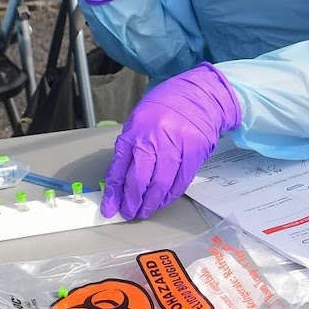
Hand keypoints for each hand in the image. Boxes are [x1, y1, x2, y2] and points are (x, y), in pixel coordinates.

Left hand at [101, 63, 241, 219]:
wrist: (199, 96)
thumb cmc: (166, 107)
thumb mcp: (138, 121)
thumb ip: (130, 148)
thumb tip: (120, 179)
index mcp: (136, 130)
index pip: (120, 167)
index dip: (113, 192)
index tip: (109, 207)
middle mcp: (154, 138)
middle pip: (139, 179)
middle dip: (132, 201)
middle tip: (128, 212)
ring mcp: (176, 146)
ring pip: (160, 184)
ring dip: (151, 203)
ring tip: (144, 211)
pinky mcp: (194, 153)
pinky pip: (180, 182)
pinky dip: (169, 196)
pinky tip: (162, 201)